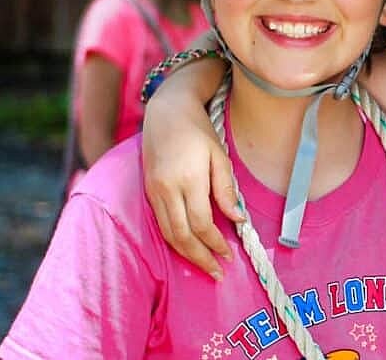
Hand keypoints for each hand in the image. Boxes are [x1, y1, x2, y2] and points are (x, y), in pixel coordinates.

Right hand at [141, 62, 240, 279]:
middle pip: (182, 235)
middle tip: (217, 273)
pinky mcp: (148, 191)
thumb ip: (226, 188)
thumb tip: (237, 220)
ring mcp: (154, 191)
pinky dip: (175, 239)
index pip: (202, 223)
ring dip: (186, 254)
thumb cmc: (199, 131)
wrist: (166, 112)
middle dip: (200, 258)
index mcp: (188, 179)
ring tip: (205, 266)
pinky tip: (188, 247)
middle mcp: (167, 189)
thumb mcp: (220, 155)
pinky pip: (161, 223)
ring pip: (168, 233)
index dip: (215, 243)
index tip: (229, 255)